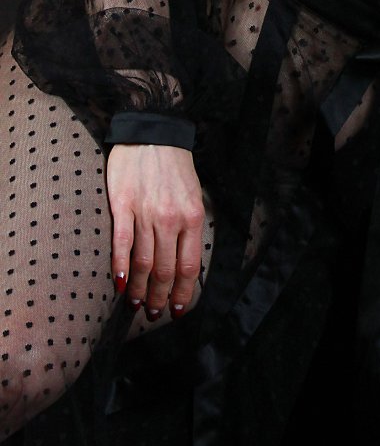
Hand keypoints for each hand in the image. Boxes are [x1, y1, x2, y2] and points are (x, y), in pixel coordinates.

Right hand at [107, 143, 204, 320]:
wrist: (154, 132)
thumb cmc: (175, 165)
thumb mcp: (194, 195)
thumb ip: (190, 227)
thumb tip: (185, 262)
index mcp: (193, 216)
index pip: (189, 266)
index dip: (183, 292)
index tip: (177, 309)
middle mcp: (171, 217)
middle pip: (165, 269)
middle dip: (161, 297)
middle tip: (155, 313)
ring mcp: (146, 211)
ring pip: (143, 261)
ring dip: (140, 288)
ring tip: (137, 304)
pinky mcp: (123, 204)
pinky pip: (122, 242)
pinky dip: (120, 266)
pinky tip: (120, 284)